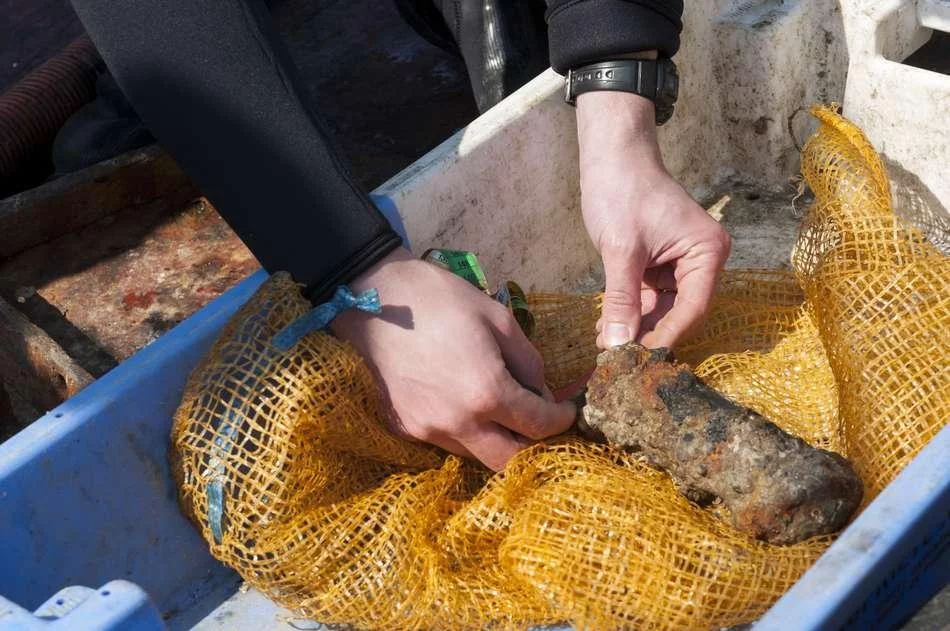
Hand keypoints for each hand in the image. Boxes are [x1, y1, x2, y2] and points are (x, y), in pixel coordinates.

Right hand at [330, 248, 575, 470]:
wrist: (375, 297)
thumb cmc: (441, 299)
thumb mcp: (499, 319)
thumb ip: (528, 362)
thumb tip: (541, 393)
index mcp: (486, 392)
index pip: (537, 426)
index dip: (560, 421)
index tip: (567, 412)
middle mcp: (457, 422)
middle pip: (508, 461)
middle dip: (532, 446)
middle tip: (541, 424)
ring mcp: (426, 430)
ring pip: (476, 455)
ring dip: (497, 441)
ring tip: (505, 414)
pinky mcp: (404, 427)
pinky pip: (446, 441)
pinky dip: (466, 432)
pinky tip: (466, 405)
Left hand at [576, 91, 730, 348]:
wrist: (611, 158)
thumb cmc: (622, 191)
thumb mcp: (620, 250)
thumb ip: (621, 300)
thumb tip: (616, 345)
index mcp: (708, 251)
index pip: (692, 308)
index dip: (666, 336)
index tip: (640, 361)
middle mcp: (702, 260)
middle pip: (679, 313)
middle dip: (647, 336)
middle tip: (618, 363)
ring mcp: (681, 265)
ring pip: (661, 310)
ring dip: (634, 328)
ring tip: (605, 349)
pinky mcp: (660, 266)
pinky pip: (648, 299)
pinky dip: (629, 313)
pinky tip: (606, 330)